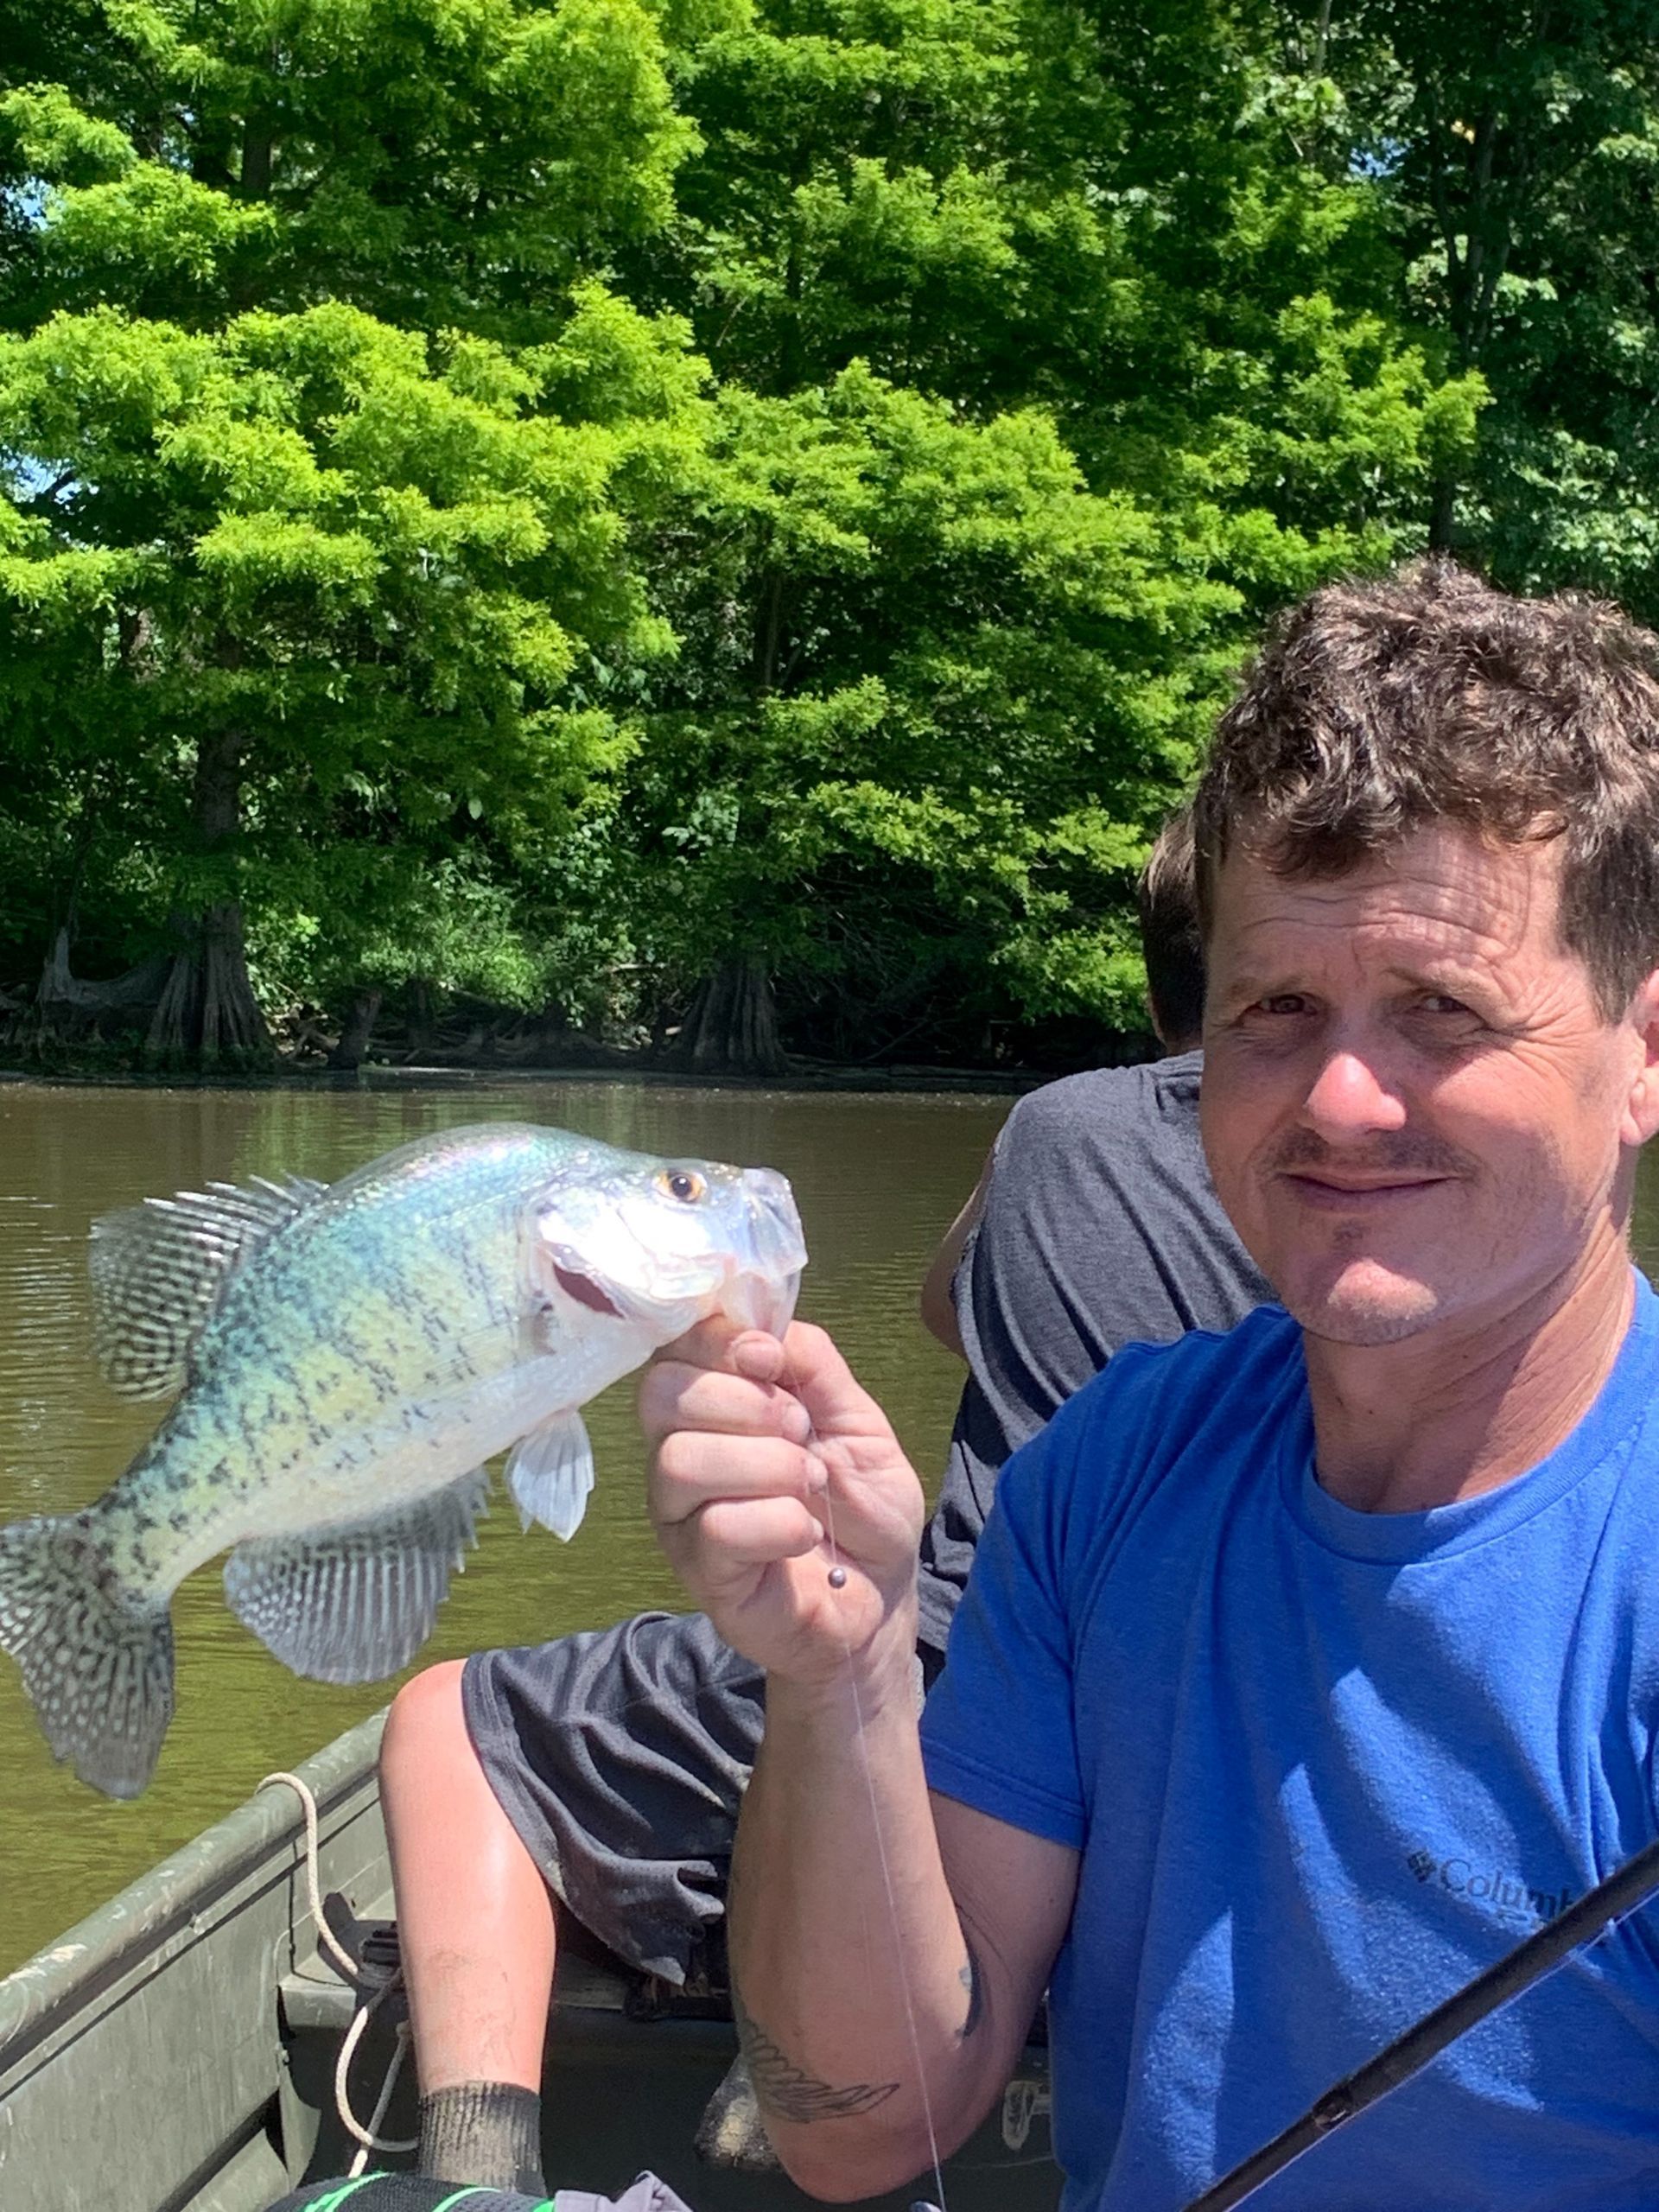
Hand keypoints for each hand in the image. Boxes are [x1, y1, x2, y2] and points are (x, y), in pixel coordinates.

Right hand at [641, 1318, 924, 1688]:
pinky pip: (716, 1528)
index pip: (673, 1348)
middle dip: (745, 1402)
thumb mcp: (857, 1420)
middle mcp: (679, 1454)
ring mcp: (681, 1516)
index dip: (717, 1340)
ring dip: (767, 1464)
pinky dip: (778, 1522)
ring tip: (811, 1486)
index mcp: (712, 1406)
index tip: (771, 1360)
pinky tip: (805, 1533)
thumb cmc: (862, 1504)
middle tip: (801, 1431)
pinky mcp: (699, 1572)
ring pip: (681, 1461)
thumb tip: (766, 1329)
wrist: (883, 1594)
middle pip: (662, 1395)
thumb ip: (813, 1367)